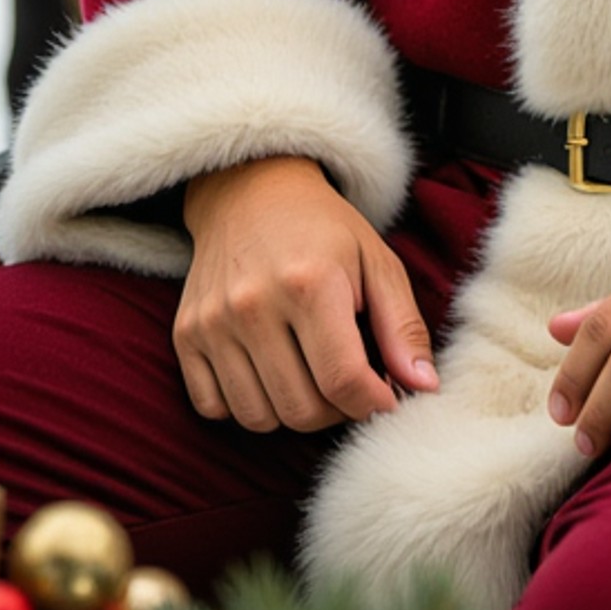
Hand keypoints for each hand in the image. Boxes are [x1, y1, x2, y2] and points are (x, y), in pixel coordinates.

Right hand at [175, 155, 438, 432]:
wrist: (250, 191)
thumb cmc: (325, 230)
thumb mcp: (377, 261)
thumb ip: (403, 326)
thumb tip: (424, 388)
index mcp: (311, 283)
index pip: (343, 380)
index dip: (372, 404)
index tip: (385, 398)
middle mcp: (254, 305)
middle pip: (301, 408)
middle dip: (336, 412)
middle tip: (350, 386)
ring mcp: (213, 322)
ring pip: (258, 417)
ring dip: (292, 412)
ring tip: (312, 377)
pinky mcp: (186, 335)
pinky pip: (214, 409)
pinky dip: (247, 406)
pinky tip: (270, 374)